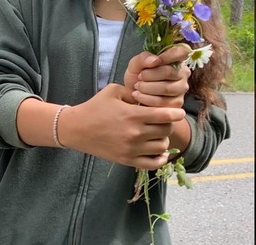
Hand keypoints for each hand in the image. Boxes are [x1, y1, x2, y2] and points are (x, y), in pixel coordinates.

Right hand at [59, 83, 184, 169]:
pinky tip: (158, 151)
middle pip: (166, 130)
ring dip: (163, 139)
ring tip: (156, 134)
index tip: (178, 112)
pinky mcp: (127, 160)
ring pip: (162, 147)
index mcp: (133, 115)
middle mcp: (136, 133)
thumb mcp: (114, 91)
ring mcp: (132, 149)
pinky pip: (153, 164)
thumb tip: (149, 97)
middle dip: (168, 124)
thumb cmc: (95, 107)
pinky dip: (160, 158)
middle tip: (162, 120)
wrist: (76, 129)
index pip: (166, 115)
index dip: (176, 113)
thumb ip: (134, 92)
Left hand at [124, 44, 190, 108]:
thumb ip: (144, 58)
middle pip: (169, 72)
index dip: (167, 56)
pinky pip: (162, 102)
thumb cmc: (138, 77)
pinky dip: (146, 99)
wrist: (134, 95)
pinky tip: (139, 95)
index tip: (151, 63)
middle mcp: (182, 74)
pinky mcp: (177, 104)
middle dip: (149, 75)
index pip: (181, 52)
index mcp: (175, 59)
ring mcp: (181, 89)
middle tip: (139, 77)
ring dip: (146, 88)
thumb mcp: (136, 64)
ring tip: (137, 86)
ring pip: (166, 88)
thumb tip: (155, 60)